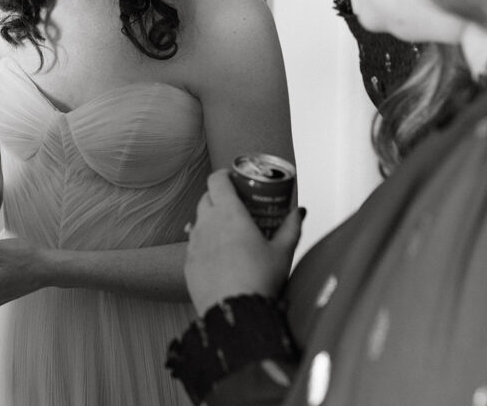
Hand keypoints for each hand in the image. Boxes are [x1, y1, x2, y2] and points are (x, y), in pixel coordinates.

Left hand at [184, 170, 304, 314]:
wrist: (234, 312)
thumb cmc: (258, 281)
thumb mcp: (283, 252)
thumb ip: (291, 228)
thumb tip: (298, 213)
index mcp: (228, 213)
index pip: (217, 180)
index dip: (225, 175)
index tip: (235, 179)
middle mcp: (206, 223)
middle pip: (207, 197)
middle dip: (220, 196)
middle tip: (238, 205)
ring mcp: (194, 243)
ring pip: (199, 220)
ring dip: (211, 219)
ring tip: (230, 231)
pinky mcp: (188, 262)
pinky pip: (194, 244)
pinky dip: (205, 242)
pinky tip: (220, 254)